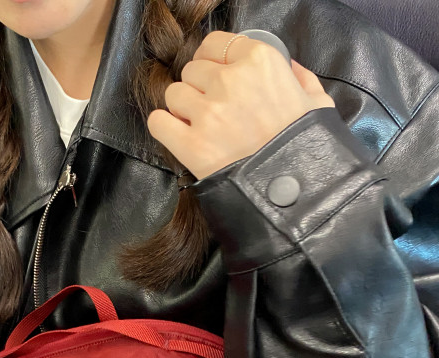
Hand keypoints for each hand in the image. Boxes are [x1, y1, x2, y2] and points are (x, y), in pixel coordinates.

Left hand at [147, 30, 334, 179]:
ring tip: (200, 127)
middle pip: (192, 70)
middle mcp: (230, 81)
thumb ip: (301, 79)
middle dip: (199, 88)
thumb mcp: (317, 104)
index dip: (212, 60)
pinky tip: (179, 136)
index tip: (214, 75)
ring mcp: (208, 113)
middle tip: (213, 110)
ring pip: (173, 94)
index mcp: (260, 62)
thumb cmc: (308, 150)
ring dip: (182, 109)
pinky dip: (165, 128)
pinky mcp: (190, 144)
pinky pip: (158, 122)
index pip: (216, 44)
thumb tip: (290, 69)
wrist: (295, 194)